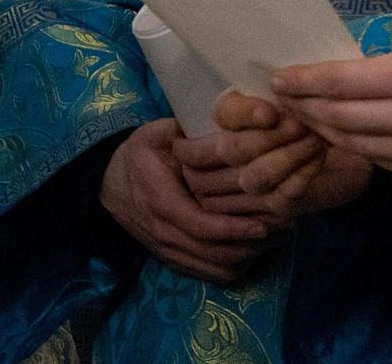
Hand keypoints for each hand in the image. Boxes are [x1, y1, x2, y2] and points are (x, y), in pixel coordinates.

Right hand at [100, 118, 275, 283]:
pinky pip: (208, 274)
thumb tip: (223, 116)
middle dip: (251, 245)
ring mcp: (169, 251)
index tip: (265, 224)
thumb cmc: (138, 156)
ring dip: (247, 257)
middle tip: (283, 229)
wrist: (108, 184)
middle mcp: (165, 235)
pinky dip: (233, 266)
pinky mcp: (174, 259)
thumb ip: (183, 130)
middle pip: (214, 254)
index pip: (203, 227)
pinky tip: (254, 248)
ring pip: (214, 268)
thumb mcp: (154, 135)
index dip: (235, 229)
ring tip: (276, 238)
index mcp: (162, 204)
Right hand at [184, 92, 372, 220]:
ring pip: (254, 177)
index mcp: (229, 114)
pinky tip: (318, 157)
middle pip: (231, 150)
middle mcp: (230, 150)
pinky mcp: (274, 205)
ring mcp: (249, 182)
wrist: (345, 140)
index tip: (269, 113)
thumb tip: (281, 81)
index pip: (222, 114)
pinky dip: (301, 175)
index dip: (242, 115)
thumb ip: (282, 86)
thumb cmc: (312, 108)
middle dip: (267, 137)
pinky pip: (281, 195)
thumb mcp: (295, 88)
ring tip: (314, 138)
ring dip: (287, 156)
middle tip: (299, 124)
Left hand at [269, 39, 391, 182]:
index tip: (280, 78)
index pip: (342, 82)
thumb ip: (388, 65)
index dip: (305, 81)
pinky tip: (338, 133)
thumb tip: (342, 75)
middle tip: (282, 97)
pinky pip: (376, 159)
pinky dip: (352, 145)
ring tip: (302, 115)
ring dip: (321, 129)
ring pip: (352, 143)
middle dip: (304, 107)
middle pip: (339, 117)